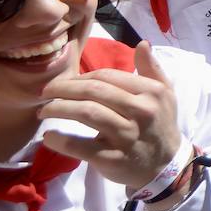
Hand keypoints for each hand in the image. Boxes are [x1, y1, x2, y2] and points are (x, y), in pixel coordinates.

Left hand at [39, 41, 181, 189]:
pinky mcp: (112, 158)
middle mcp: (141, 111)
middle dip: (63, 89)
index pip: (107, 76)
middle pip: (94, 91)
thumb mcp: (165, 94)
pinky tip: (49, 137)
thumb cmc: (160, 125)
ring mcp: (126, 135)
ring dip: (58, 108)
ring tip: (44, 111)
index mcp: (150, 92)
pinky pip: (81, 146)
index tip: (66, 83)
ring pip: (86, 113)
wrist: (166, 166)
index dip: (81, 77)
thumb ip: (152, 69)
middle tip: (46, 92)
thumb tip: (142, 44)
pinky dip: (61, 140)